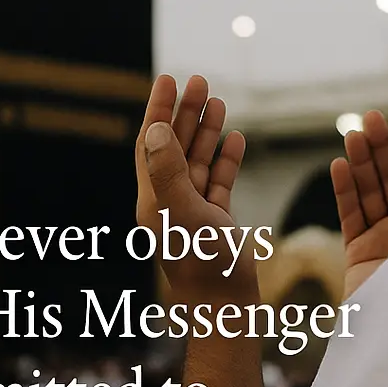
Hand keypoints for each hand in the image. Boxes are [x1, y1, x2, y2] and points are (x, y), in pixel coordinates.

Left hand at [135, 74, 253, 298]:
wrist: (225, 306)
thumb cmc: (203, 264)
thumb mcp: (182, 211)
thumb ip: (168, 171)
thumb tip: (155, 129)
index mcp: (153, 198)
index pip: (151, 143)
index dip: (158, 110)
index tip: (168, 80)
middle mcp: (169, 201)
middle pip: (175, 146)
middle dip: (185, 113)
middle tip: (199, 81)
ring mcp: (193, 210)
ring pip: (198, 161)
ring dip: (207, 130)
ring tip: (218, 100)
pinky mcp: (215, 221)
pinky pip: (219, 181)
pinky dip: (226, 159)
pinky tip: (236, 138)